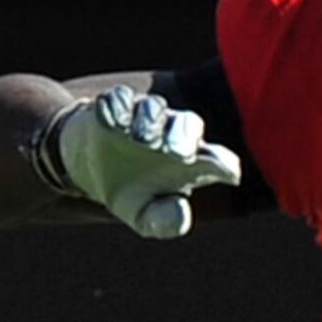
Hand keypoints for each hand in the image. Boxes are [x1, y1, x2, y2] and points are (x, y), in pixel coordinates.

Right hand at [44, 84, 239, 238]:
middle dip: (185, 137)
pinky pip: (120, 98)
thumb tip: (181, 210)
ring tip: (142, 141)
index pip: (216, 158)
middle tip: (179, 154)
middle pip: (189, 124)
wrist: (91, 170)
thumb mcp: (145, 217)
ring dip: (150, 122)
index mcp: (191, 161)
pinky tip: (112, 124)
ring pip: (154, 108)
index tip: (230, 174)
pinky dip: (117, 108)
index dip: (224, 163)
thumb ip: (165, 222)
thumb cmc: (132, 191)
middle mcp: (172, 132)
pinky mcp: (116, 104)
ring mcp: (144, 115)